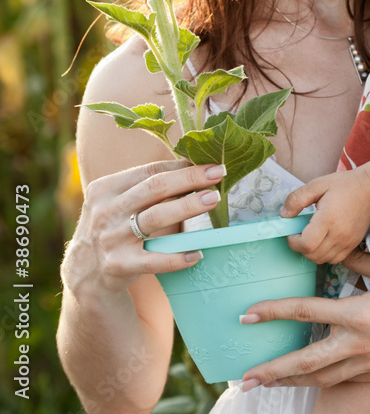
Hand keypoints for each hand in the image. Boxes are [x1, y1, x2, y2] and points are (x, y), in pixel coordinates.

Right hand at [61, 159, 226, 296]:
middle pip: (155, 188)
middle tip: (218, 174)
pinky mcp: (118, 265)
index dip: (182, 166)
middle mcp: (106, 211)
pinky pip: (153, 260)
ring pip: (156, 217)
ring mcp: (111, 239)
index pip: (150, 171)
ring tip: (214, 200)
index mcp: (105, 188)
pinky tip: (196, 253)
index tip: (210, 163)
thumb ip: (145, 188)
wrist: (83, 274)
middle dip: (190, 179)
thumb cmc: (112, 228)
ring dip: (188, 206)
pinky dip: (176, 257)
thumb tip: (191, 167)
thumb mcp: (117, 202)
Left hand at [239, 249, 369, 389]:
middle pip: (306, 362)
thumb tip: (331, 243)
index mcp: (360, 314)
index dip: (275, 312)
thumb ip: (359, 256)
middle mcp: (360, 345)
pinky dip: (322, 379)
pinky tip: (310, 378)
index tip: (249, 313)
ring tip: (266, 383)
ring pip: (322, 378)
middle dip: (273, 370)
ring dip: (292, 380)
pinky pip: (344, 379)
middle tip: (243, 376)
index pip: (307, 311)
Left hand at [282, 170, 369, 263]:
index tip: (292, 231)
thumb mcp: (317, 184)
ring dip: (311, 252)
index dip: (293, 241)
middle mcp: (339, 235)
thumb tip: (284, 215)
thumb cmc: (344, 184)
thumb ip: (297, 199)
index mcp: (328, 219)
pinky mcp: (353, 245)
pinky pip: (334, 259)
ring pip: (322, 260)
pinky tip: (323, 239)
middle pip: (312, 255)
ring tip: (311, 235)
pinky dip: (324, 254)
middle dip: (300, 247)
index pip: (306, 244)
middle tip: (300, 232)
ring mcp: (348, 242)